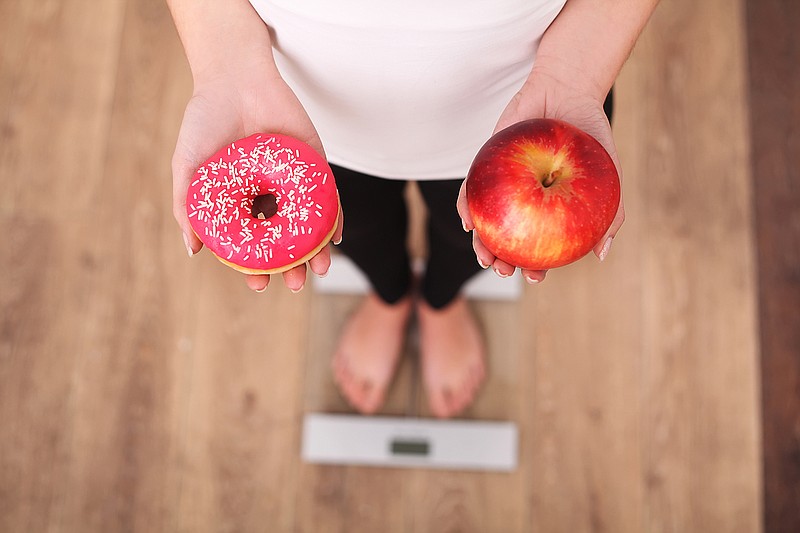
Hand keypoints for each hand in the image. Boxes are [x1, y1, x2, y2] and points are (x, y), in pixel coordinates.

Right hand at [171, 66, 343, 292]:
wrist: (234, 78)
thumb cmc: (205, 122)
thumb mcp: (188, 168)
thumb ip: (188, 208)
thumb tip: (193, 251)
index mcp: (240, 203)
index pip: (252, 244)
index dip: (256, 268)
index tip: (259, 284)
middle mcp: (269, 198)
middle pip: (284, 241)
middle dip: (291, 267)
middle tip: (294, 283)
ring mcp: (293, 183)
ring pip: (309, 225)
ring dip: (316, 250)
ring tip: (318, 270)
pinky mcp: (315, 166)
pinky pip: (328, 197)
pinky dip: (335, 218)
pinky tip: (336, 237)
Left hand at [456, 71, 624, 283]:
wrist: (568, 91)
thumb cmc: (591, 136)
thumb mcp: (609, 177)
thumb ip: (610, 214)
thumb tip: (601, 254)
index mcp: (549, 211)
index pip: (539, 247)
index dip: (535, 267)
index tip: (535, 278)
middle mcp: (524, 203)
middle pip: (508, 241)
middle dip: (501, 263)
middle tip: (503, 271)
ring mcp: (503, 186)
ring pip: (486, 222)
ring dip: (480, 243)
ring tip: (483, 254)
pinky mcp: (486, 166)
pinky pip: (472, 190)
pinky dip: (467, 207)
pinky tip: (467, 220)